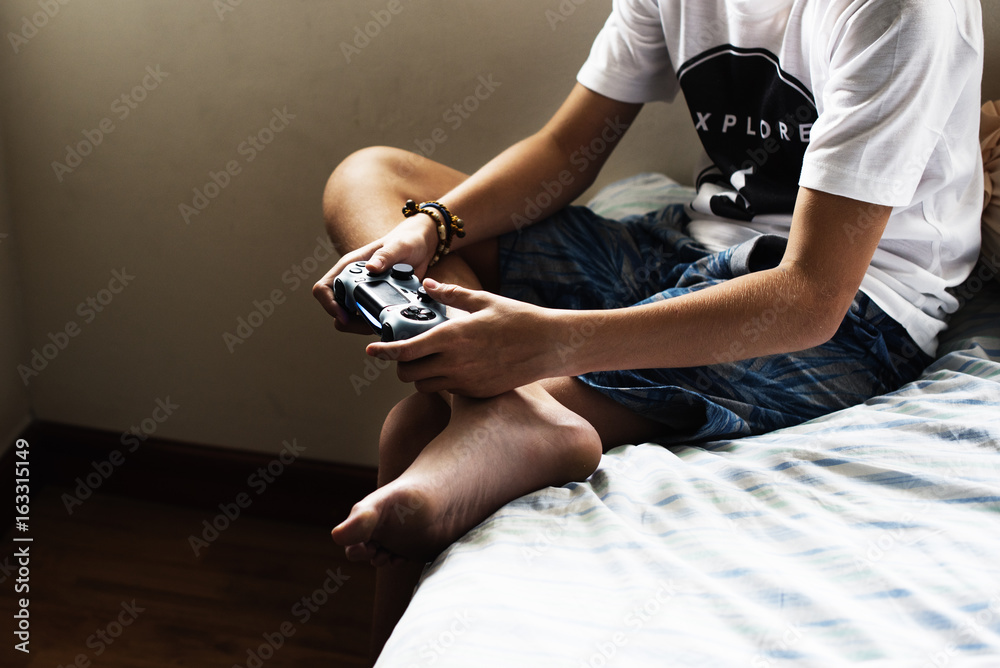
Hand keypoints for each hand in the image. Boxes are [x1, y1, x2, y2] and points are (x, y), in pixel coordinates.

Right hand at [312, 214, 437, 332]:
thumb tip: (371, 268)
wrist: (421, 247)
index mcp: (350, 266)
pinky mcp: (375, 302)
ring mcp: (362, 293)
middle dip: (349, 321)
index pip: (324, 288)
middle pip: (336, 308)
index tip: (344, 316)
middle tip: (371, 324)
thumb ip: (386, 255)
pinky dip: (375, 324)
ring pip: (350, 318)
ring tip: (382, 323)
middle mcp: (352, 281)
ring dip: (362, 325)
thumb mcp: (399, 246)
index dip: (329, 304)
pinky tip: (389, 321)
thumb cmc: (407, 240)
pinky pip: (367, 319)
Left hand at [366, 279, 562, 396]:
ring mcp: (466, 381)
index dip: (384, 351)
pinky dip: (443, 382)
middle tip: (407, 353)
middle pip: (409, 373)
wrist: (550, 346)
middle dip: (401, 364)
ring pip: (425, 386)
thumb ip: (451, 295)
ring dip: (421, 375)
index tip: (372, 349)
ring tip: (431, 359)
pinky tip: (455, 367)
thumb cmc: (519, 319)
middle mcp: (455, 362)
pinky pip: (448, 391)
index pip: (406, 350)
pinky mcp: (477, 393)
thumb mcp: (484, 300)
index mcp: (452, 336)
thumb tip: (429, 285)